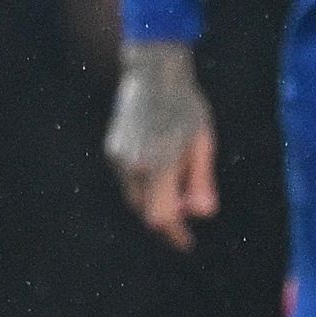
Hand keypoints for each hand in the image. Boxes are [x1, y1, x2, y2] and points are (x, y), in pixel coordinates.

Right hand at [104, 39, 218, 249]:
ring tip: (178, 187)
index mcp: (159, 166)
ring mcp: (119, 158)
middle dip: (166, 219)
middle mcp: (133, 166)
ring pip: (134, 196)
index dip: (175, 234)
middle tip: (188, 214)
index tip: (187, 243)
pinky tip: (161, 167)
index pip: (161, 217)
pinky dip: (144, 184)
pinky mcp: (112, 149)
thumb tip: (202, 214)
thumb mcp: (203, 143)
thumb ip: (201, 181)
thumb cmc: (186, 106)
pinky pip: (127, 179)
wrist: (153, 73)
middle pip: (146, 211)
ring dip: (154, 201)